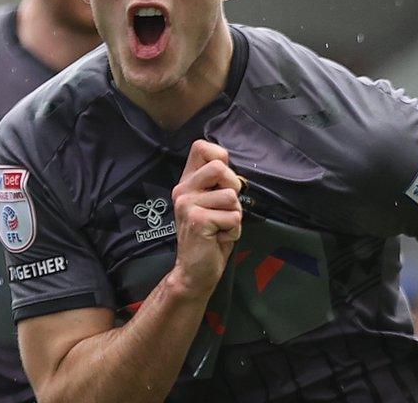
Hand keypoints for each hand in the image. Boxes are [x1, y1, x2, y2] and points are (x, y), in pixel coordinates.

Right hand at [170, 140, 243, 293]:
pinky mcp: (197, 219)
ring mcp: (187, 204)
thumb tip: (232, 171)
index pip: (201, 147)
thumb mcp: (214, 204)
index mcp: (187, 183)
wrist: (195, 271)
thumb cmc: (210, 237)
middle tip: (225, 208)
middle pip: (219, 167)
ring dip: (234, 215)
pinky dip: (233, 231)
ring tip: (220, 227)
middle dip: (233, 189)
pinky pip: (233, 217)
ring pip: (231, 196)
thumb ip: (219, 185)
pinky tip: (218, 238)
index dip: (220, 156)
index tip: (223, 179)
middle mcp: (183, 190)